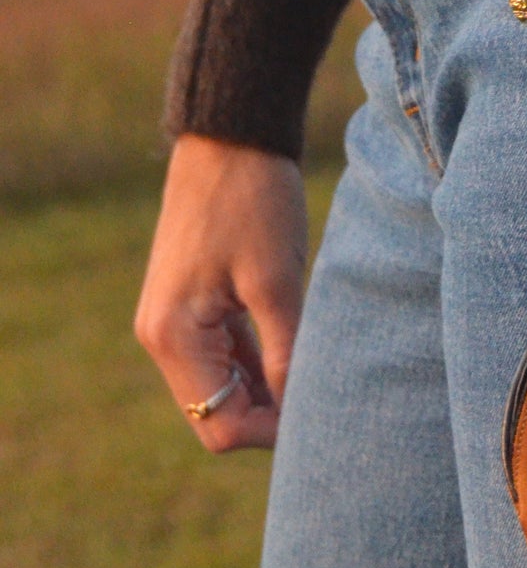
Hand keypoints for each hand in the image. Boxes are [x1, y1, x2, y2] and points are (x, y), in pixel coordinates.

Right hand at [135, 135, 308, 450]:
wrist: (231, 136)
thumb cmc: (255, 202)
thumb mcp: (278, 281)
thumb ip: (286, 353)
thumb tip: (300, 411)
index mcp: (172, 337)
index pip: (218, 425)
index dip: (270, 431)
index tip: (319, 412)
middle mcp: (160, 337)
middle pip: (215, 413)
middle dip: (268, 414)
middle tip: (325, 393)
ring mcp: (171, 322)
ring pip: (221, 387)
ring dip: (266, 389)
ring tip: (317, 368)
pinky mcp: (189, 305)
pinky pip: (223, 356)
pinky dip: (257, 362)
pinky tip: (296, 347)